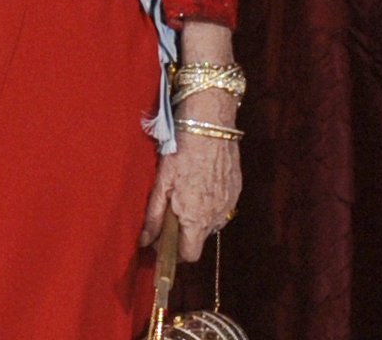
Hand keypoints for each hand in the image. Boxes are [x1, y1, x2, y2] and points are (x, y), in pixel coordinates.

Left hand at [139, 127, 240, 261]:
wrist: (210, 125)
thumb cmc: (182, 151)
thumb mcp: (162, 183)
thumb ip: (154, 216)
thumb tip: (144, 241)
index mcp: (196, 220)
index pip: (189, 255)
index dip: (175, 251)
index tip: (163, 239)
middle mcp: (217, 218)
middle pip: (199, 237)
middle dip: (185, 228)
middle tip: (171, 204)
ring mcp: (229, 204)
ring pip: (211, 221)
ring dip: (199, 213)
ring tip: (186, 187)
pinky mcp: (237, 190)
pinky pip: (222, 205)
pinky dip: (210, 199)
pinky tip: (200, 179)